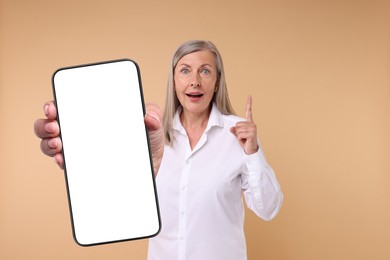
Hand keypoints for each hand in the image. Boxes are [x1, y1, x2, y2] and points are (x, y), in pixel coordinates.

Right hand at [34, 101, 164, 173]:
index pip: (67, 106)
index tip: (53, 107)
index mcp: (94, 115)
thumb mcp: (153, 126)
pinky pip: (64, 164)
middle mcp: (81, 131)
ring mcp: (80, 149)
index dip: (54, 105)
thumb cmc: (146, 141)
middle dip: (45, 124)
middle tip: (56, 127)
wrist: (150, 169)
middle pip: (51, 125)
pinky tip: (63, 160)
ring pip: (51, 144)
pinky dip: (60, 161)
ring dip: (48, 143)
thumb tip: (148, 117)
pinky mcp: (82, 167)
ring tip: (59, 143)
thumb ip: (154, 116)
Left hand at [230, 95, 258, 154]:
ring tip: (245, 139)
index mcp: (249, 123)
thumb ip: (234, 131)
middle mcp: (252, 124)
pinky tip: (245, 141)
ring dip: (239, 136)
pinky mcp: (252, 134)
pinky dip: (240, 139)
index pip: (248, 111)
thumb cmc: (245, 142)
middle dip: (237, 132)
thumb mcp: (238, 135)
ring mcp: (253, 129)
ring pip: (238, 130)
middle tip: (243, 137)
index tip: (249, 95)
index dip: (249, 103)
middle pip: (237, 124)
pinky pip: (240, 135)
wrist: (251, 150)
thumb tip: (231, 128)